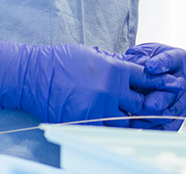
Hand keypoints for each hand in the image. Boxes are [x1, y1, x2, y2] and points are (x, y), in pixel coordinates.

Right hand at [0, 38, 147, 125]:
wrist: (32, 75)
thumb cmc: (60, 61)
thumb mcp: (92, 53)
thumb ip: (114, 63)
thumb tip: (132, 70)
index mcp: (115, 69)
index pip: (146, 78)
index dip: (152, 84)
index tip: (153, 88)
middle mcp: (110, 89)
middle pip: (138, 103)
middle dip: (137, 104)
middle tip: (132, 105)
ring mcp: (98, 109)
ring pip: (123, 121)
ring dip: (121, 119)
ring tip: (114, 114)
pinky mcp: (84, 123)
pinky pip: (104, 131)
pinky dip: (104, 129)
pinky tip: (100, 123)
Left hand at [121, 42, 185, 129]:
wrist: (155, 74)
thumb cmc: (149, 61)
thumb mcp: (143, 53)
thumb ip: (138, 59)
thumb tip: (136, 68)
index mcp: (178, 58)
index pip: (171, 60)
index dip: (162, 63)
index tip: (150, 67)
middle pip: (178, 88)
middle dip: (162, 98)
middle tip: (148, 104)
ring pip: (175, 109)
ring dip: (157, 116)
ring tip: (138, 119)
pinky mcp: (182, 113)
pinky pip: (173, 124)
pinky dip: (159, 128)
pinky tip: (144, 128)